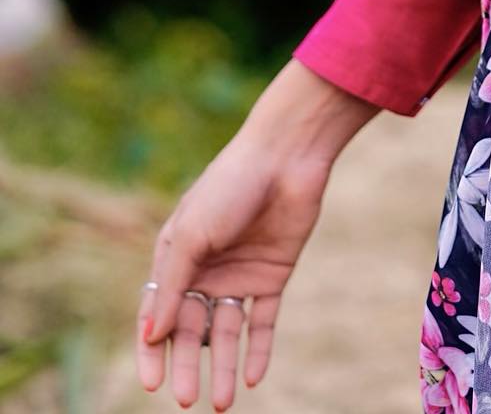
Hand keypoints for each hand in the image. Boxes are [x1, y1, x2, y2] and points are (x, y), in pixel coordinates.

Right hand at [135, 131, 328, 408]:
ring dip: (224, 366)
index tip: (152, 384)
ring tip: (222, 404)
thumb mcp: (191, 236)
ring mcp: (241, 274)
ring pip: (228, 332)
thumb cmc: (229, 186)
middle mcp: (207, 270)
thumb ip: (171, 286)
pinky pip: (263, 321)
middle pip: (192, 330)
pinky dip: (258, 349)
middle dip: (188, 366)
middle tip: (187, 401)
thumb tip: (151, 336)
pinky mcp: (273, 275)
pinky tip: (253, 378)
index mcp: (176, 257)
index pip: (158, 314)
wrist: (286, 155)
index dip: (153, 351)